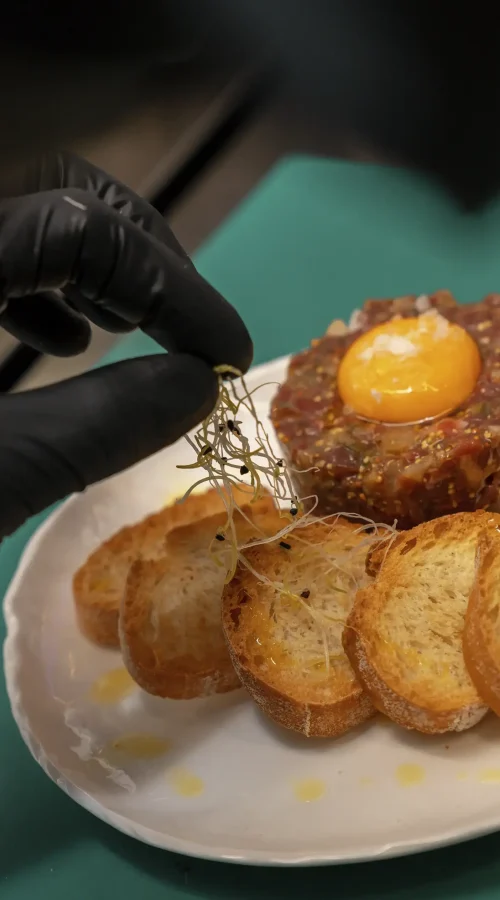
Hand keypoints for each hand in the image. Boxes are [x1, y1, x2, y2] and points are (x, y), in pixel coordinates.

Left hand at [0, 152, 251, 538]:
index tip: (228, 354)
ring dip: (97, 266)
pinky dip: (44, 284)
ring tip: (126, 326)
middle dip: (146, 255)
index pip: (86, 232)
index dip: (175, 290)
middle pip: (67, 190)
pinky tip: (58, 340)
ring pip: (37, 212)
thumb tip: (198, 387)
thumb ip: (97, 425)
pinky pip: (2, 249)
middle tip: (186, 324)